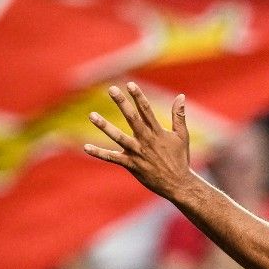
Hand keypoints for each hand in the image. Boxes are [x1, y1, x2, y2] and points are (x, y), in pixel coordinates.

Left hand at [85, 83, 192, 197]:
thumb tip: (181, 96)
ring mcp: (138, 153)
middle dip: (122, 104)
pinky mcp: (131, 165)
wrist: (178, 184)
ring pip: (119, 138)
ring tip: (92, 115)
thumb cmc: (180, 159)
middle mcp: (147, 141)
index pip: (147, 111)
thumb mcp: (182, 136)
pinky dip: (99, 153)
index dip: (138, 97)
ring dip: (105, 126)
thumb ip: (179, 115)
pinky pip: (112, 158)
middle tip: (111, 89)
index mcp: (158, 133)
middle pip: (132, 119)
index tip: (130, 84)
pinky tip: (86, 147)